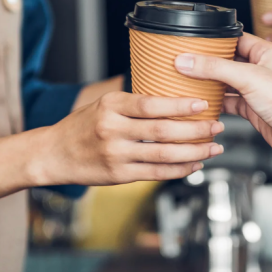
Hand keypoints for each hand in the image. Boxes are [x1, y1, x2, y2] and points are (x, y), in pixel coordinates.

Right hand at [36, 91, 223, 185]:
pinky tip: (194, 164)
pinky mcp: (118, 175)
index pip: (151, 104)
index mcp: (111, 106)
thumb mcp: (103, 104)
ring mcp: (115, 154)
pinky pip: (156, 173)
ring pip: (163, 154)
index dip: (180, 105)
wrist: (53, 154)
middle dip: (196, 129)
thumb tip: (173, 96)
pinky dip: (178, 170)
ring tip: (214, 148)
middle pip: (162, 130)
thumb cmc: (82, 126)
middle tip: (217, 126)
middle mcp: (112, 129)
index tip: (202, 104)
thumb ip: (133, 103)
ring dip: (194, 152)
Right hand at [173, 34, 271, 160]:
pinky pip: (229, 102)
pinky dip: (216, 103)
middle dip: (208, 63)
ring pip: (227, 83)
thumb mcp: (248, 77)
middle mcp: (263, 69)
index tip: (193, 42)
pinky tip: (202, 102)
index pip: (236, 39)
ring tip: (188, 80)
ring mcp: (257, 90)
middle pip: (228, 61)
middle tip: (186, 62)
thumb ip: (215, 68)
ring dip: (210, 83)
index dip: (215, 40)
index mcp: (267, 52)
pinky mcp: (253, 109)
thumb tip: (187, 60)